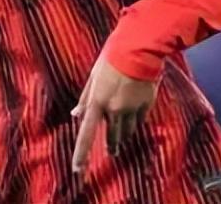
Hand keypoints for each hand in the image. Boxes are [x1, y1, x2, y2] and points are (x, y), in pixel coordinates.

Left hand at [70, 54, 157, 173]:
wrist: (138, 50)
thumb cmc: (111, 60)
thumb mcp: (93, 77)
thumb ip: (85, 98)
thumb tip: (75, 115)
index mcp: (97, 101)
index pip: (86, 134)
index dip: (81, 153)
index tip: (77, 169)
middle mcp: (114, 109)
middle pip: (112, 137)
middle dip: (112, 146)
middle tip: (112, 153)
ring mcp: (131, 109)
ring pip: (127, 132)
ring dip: (123, 136)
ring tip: (122, 139)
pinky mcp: (145, 106)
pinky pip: (138, 121)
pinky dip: (134, 121)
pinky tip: (133, 116)